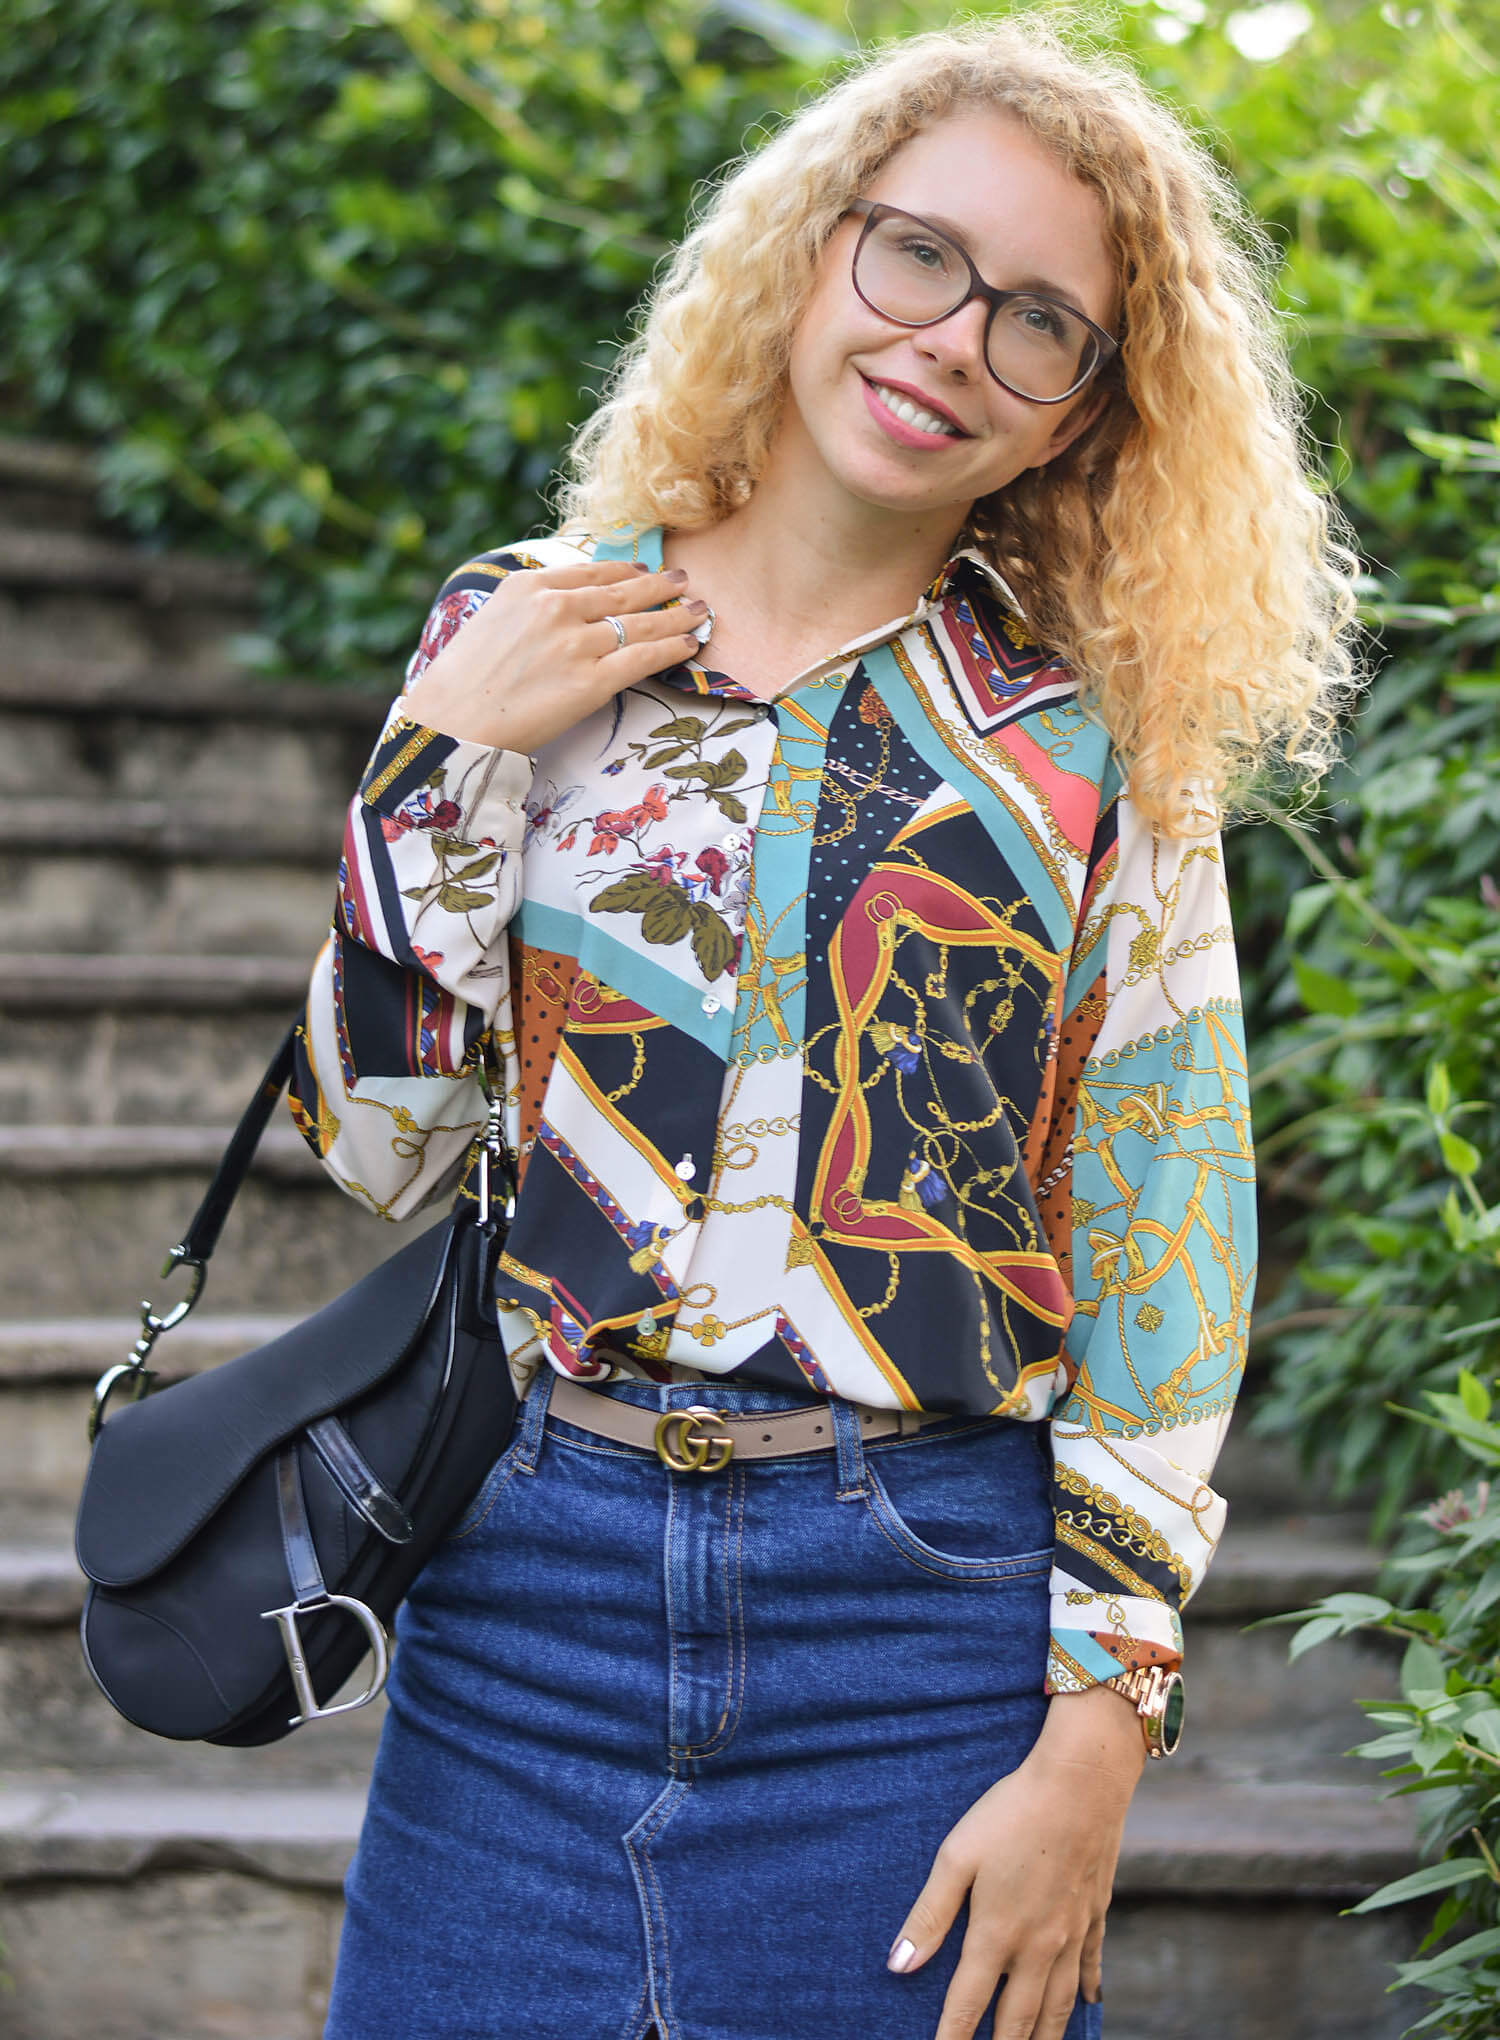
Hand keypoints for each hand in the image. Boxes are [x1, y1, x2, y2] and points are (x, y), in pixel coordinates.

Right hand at [402, 559, 706, 755]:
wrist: (451, 723)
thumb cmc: (463, 682)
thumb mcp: (490, 621)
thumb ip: (529, 608)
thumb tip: (560, 607)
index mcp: (528, 587)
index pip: (592, 571)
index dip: (626, 571)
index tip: (645, 570)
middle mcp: (556, 608)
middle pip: (623, 591)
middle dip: (661, 585)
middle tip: (684, 580)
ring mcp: (576, 644)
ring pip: (640, 623)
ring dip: (676, 615)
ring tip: (699, 610)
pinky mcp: (591, 682)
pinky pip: (643, 659)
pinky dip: (671, 649)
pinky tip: (689, 644)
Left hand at [889, 1684, 1145, 2039]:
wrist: (1082, 1783)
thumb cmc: (1011, 1812)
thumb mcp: (958, 1855)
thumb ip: (929, 1915)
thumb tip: (898, 1966)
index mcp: (997, 1934)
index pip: (967, 2005)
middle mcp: (1037, 1946)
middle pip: (1017, 2021)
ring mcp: (1071, 1934)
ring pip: (1057, 2007)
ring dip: (1043, 2038)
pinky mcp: (1095, 1914)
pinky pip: (1090, 1967)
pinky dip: (1085, 1993)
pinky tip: (1087, 2004)